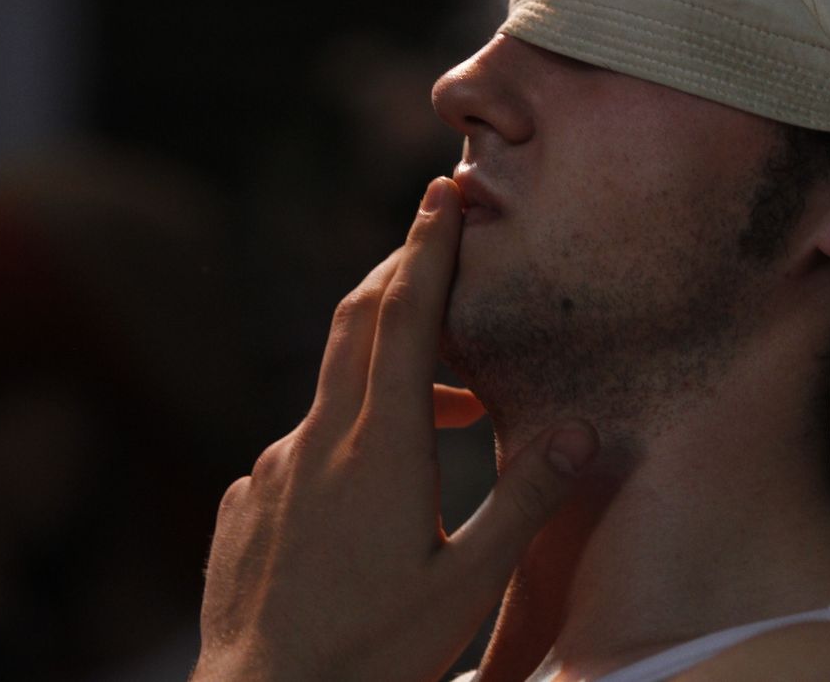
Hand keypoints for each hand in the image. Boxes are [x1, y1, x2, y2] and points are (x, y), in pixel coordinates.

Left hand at [192, 177, 597, 681]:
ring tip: (447, 412)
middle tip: (437, 246)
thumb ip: (525, 502)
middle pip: (356, 323)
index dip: (426, 250)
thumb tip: (585, 431)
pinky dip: (345, 437)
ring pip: (332, 393)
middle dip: (400, 274)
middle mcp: (314, 442)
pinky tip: (368, 492)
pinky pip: (299, 448)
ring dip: (386, 374)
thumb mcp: (467, 587)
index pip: (402, 318)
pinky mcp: (243, 507)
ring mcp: (268, 472)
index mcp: (377, 449)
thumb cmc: (371, 655)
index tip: (441, 195)